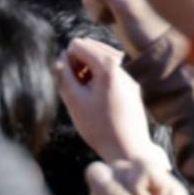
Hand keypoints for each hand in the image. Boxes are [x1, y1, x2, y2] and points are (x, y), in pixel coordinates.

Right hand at [56, 38, 164, 165]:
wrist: (128, 149)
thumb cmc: (98, 127)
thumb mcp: (74, 100)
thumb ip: (64, 76)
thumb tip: (61, 57)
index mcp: (108, 68)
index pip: (80, 45)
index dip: (67, 59)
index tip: (67, 79)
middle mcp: (123, 69)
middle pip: (94, 49)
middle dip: (79, 62)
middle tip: (73, 83)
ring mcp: (129, 80)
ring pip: (104, 62)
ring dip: (89, 70)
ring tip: (82, 90)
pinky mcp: (132, 90)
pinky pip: (112, 75)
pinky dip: (99, 79)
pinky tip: (93, 97)